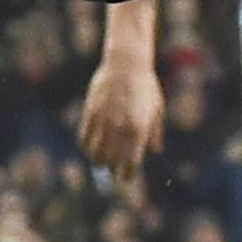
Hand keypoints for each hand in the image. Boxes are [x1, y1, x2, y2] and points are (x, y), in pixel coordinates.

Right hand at [78, 38, 165, 173]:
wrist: (126, 63)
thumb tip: (155, 151)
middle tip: (113, 172)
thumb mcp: (156, 109)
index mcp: (139, 129)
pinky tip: (89, 147)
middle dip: (113, 169)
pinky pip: (84, 137)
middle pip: (112, 160)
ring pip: (95, 152)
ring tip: (100, 162)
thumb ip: (154, 132)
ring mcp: (104, 120)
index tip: (126, 177)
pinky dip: (86, 146)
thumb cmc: (146, 86)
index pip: (131, 162)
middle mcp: (120, 128)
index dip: (127, 173)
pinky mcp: (91, 112)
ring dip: (97, 160)